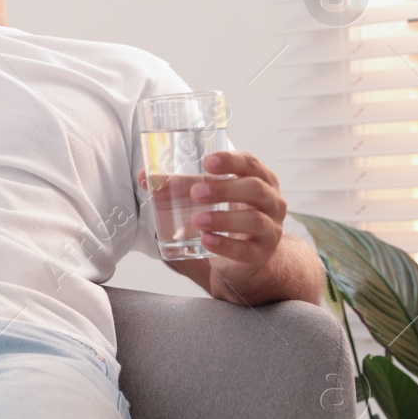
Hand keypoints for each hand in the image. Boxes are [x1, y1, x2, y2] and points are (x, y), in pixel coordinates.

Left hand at [185, 151, 288, 297]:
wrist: (246, 257)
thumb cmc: (227, 215)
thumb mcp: (208, 198)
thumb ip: (180, 186)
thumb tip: (146, 177)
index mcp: (259, 179)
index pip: (250, 163)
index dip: (231, 161)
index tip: (207, 162)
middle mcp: (271, 202)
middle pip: (255, 189)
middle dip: (225, 189)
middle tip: (196, 193)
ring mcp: (270, 229)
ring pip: (254, 220)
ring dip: (223, 219)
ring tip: (197, 220)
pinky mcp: (260, 254)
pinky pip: (246, 250)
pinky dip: (225, 245)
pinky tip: (206, 241)